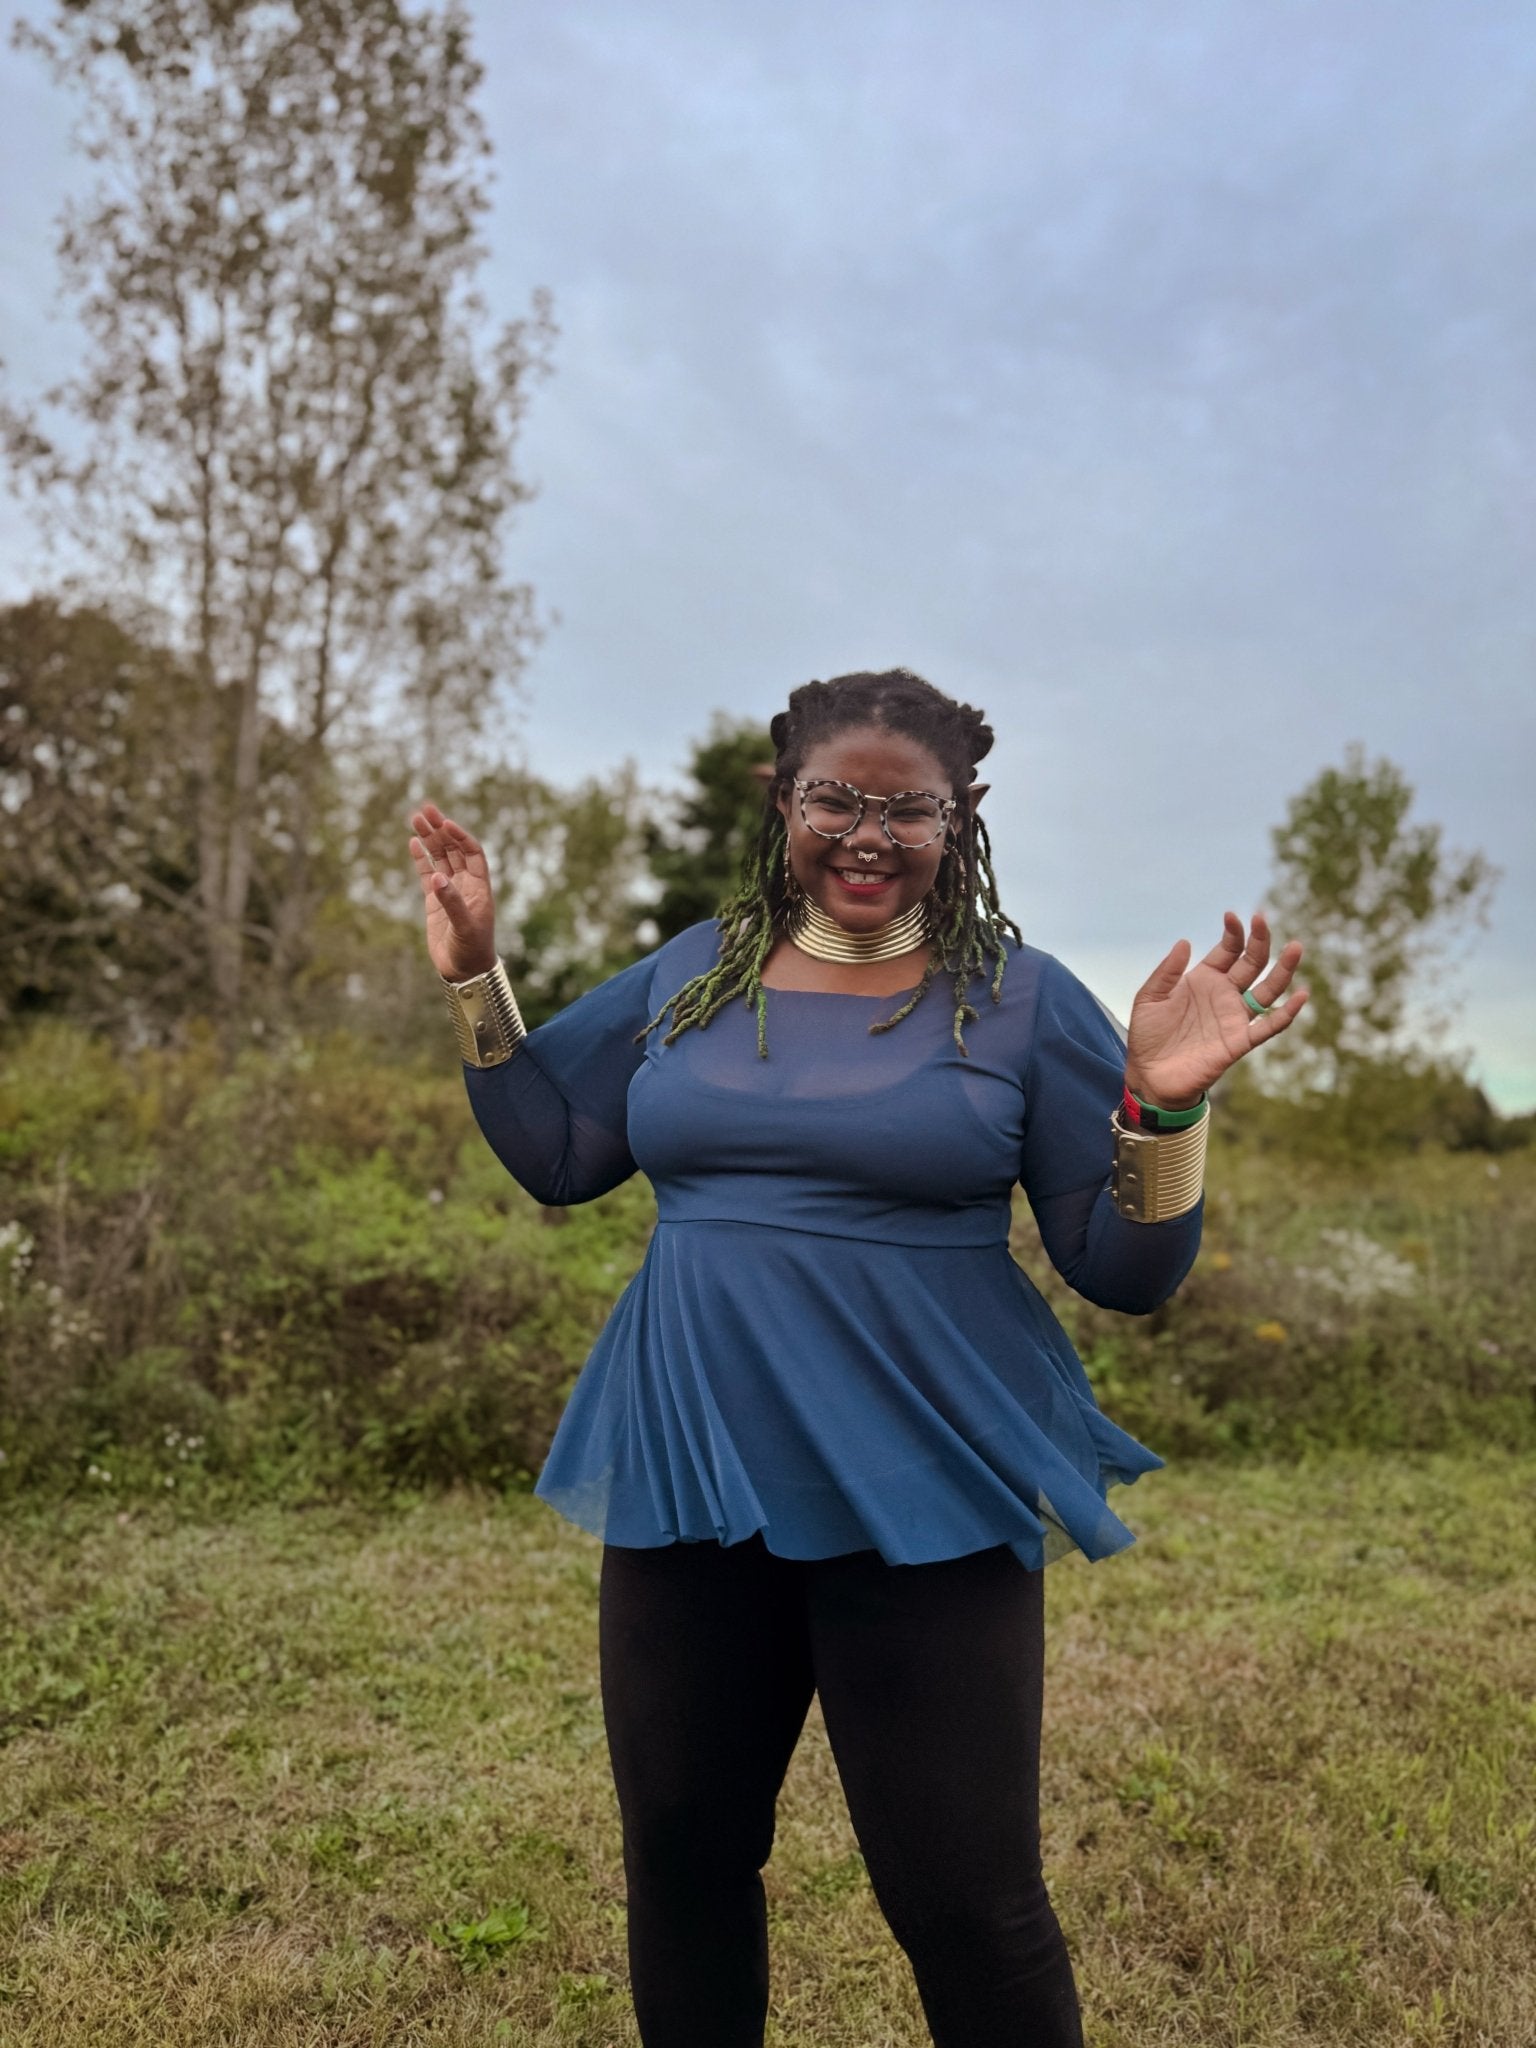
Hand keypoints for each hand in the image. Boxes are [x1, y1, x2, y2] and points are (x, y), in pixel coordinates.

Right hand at [407, 800, 498, 982]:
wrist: (465, 972)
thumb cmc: (472, 951)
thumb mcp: (464, 927)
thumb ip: (451, 902)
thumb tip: (436, 878)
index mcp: (479, 887)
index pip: (472, 853)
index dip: (460, 837)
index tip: (445, 823)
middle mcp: (465, 885)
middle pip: (453, 849)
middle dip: (441, 829)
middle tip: (425, 809)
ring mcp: (449, 891)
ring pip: (439, 858)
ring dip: (429, 839)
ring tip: (415, 818)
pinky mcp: (434, 902)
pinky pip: (427, 874)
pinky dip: (420, 859)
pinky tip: (413, 843)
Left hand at [1123, 909, 1308, 1108]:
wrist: (1149, 1075)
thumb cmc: (1148, 1036)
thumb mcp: (1149, 998)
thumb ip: (1166, 972)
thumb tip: (1185, 941)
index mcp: (1204, 979)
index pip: (1228, 950)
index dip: (1234, 932)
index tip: (1233, 916)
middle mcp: (1224, 995)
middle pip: (1252, 963)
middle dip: (1260, 941)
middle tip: (1263, 919)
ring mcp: (1235, 1017)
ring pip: (1268, 990)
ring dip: (1284, 970)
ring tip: (1296, 948)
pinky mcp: (1240, 1042)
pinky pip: (1269, 1026)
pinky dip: (1286, 1013)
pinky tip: (1301, 995)